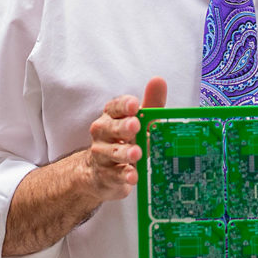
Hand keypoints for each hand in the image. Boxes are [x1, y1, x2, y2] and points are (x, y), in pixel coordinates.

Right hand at [83, 78, 166, 200]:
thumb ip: (150, 103)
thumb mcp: (139, 121)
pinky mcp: (105, 176)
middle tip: (135, 125)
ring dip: (125, 152)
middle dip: (123, 127)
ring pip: (113, 152)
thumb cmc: (123, 140)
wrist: (99, 173)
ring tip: (137, 152)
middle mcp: (102, 134)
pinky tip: (133, 176)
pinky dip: (124, 175)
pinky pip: (114, 175)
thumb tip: (159, 80)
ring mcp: (102, 155)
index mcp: (111, 116)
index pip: (115, 107)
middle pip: (111, 128)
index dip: (124, 105)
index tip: (134, 105)